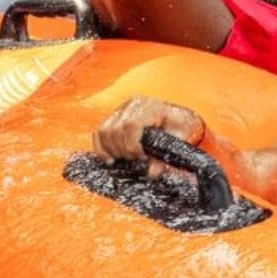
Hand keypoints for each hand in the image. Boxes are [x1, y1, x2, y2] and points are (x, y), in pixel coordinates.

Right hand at [92, 96, 206, 175]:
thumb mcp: (178, 140)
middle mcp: (133, 104)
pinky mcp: (114, 116)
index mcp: (150, 106)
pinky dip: (101, 148)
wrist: (175, 116)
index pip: (131, 125)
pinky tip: (110, 159)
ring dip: (111, 150)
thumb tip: (152, 173)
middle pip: (115, 129)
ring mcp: (121, 109)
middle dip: (123, 150)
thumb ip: (165, 156)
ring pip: (104, 131)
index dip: (132, 145)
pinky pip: (99, 132)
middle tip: (136, 159)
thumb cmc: (178, 125)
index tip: (141, 157)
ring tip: (126, 158)